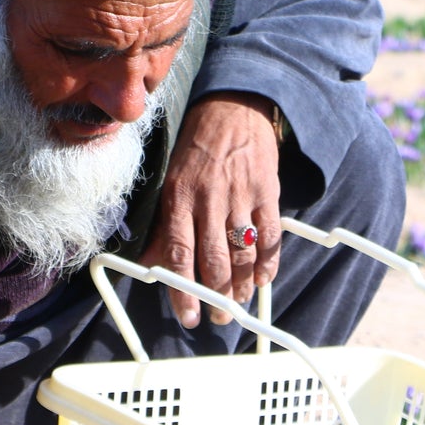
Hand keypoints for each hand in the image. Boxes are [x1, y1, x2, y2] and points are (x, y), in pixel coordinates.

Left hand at [140, 92, 280, 327]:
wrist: (233, 107)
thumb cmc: (196, 149)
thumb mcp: (171, 181)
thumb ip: (165, 225)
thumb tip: (153, 265)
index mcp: (179, 197)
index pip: (180, 254)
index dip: (184, 290)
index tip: (189, 316)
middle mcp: (209, 197)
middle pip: (214, 259)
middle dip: (217, 296)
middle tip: (219, 318)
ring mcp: (241, 194)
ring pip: (243, 252)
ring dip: (242, 285)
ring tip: (238, 302)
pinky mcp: (267, 190)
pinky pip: (271, 234)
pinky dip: (268, 261)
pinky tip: (262, 278)